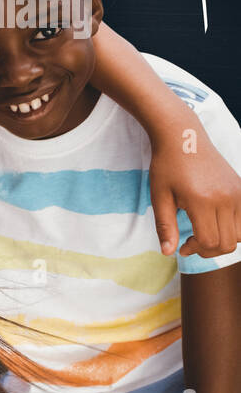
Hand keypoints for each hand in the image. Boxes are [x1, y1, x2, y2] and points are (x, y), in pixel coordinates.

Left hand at [149, 127, 240, 257]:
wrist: (184, 139)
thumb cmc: (167, 166)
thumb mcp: (159, 197)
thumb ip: (165, 227)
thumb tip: (167, 253)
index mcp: (202, 201)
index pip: (209, 241)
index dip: (195, 250)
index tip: (182, 248)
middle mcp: (226, 198)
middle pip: (227, 242)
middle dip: (208, 250)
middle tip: (191, 244)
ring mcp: (237, 193)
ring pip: (240, 235)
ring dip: (223, 241)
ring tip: (203, 235)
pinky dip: (234, 229)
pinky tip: (215, 224)